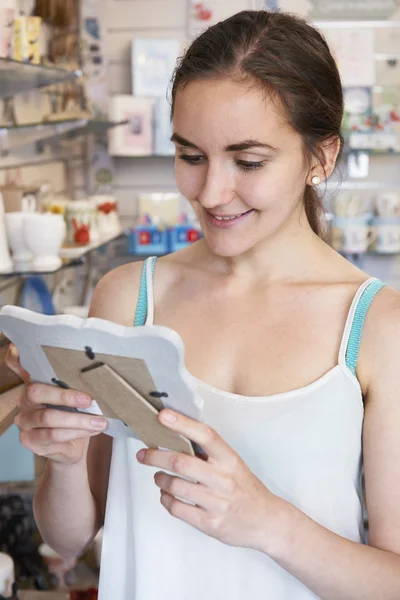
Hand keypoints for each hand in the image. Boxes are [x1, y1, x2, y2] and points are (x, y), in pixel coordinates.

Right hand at [5, 343, 106, 465]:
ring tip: (99, 421)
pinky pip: (53, 436)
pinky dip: (76, 433)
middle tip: (90, 400)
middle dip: (66, 396)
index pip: (18, 368)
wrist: (72, 447)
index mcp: (33, 385)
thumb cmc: (75, 415)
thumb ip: (77, 383)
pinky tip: (92, 430)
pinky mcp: (30, 441)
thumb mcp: (78, 397)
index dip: (14, 358)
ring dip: (78, 420)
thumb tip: (94, 367)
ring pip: (49, 418)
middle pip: (37, 392)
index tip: (17, 347)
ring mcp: (24, 422)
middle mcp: (24, 401)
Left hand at [137, 409, 284, 552]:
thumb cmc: (245, 489)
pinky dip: (165, 499)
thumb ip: (210, 453)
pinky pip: (177, 508)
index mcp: (230, 460)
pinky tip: (166, 495)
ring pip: (176, 486)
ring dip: (160, 479)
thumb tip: (177, 435)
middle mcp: (224, 479)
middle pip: (181, 462)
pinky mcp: (210, 524)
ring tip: (158, 476)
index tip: (163, 416)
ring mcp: (217, 503)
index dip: (182, 423)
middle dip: (156, 456)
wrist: (266, 522)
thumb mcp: (234, 465)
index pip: (205, 435)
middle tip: (144, 454)